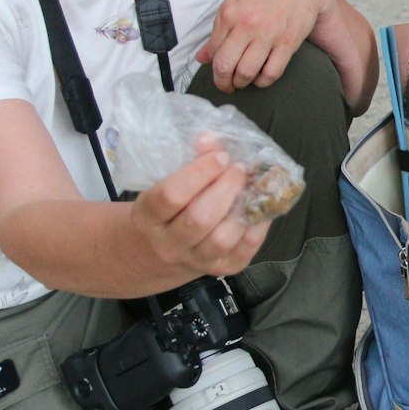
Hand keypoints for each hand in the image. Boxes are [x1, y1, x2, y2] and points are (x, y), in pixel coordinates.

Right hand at [129, 137, 272, 276]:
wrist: (157, 252)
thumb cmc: (166, 209)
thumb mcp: (165, 183)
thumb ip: (190, 161)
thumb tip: (211, 140)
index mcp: (148, 218)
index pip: (171, 196)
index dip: (199, 173)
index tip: (219, 156)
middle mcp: (168, 244)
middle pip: (199, 219)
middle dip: (225, 188)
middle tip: (239, 169)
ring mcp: (195, 260)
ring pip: (222, 239)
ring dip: (242, 208)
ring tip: (250, 186)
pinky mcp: (221, 269)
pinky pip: (244, 250)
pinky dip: (258, 227)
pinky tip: (260, 207)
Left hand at [199, 0, 329, 92]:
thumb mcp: (236, 3)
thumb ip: (218, 31)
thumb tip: (201, 58)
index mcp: (229, 13)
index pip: (213, 52)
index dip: (214, 67)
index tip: (220, 71)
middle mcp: (246, 25)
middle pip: (225, 66)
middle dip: (223, 83)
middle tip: (227, 86)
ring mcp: (268, 35)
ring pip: (246, 73)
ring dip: (241, 83)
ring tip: (243, 82)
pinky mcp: (287, 43)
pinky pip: (271, 73)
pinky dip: (263, 81)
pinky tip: (261, 77)